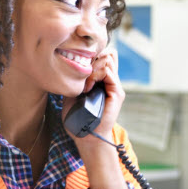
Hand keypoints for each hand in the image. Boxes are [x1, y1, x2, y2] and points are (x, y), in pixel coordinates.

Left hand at [61, 47, 127, 188]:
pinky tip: (87, 87)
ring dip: (92, 68)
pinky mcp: (117, 92)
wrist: (85, 136)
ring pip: (108, 59)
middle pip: (107, 53)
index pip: (102, 55)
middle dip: (91, 58)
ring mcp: (115, 86)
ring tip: (84, 84)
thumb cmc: (77, 118)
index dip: (90, 55)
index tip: (77, 66)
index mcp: (100, 80)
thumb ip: (75, 79)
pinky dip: (96, 75)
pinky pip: (108, 72)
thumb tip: (70, 62)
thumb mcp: (72, 93)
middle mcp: (110, 80)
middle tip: (80, 74)